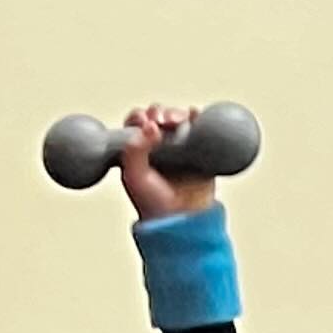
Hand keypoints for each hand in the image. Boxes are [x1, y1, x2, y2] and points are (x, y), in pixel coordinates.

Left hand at [116, 101, 215, 223]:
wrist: (182, 220)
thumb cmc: (154, 205)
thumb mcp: (134, 177)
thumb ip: (135, 151)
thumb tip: (150, 127)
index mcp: (138, 149)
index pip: (136, 124)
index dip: (140, 117)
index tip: (144, 120)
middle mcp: (158, 145)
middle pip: (159, 117)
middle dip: (160, 113)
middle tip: (162, 119)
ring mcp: (179, 146)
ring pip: (178, 119)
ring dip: (177, 113)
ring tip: (177, 120)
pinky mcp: (198, 149)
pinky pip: (199, 128)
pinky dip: (197, 118)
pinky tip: (194, 116)